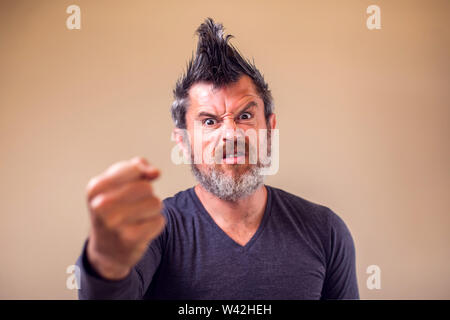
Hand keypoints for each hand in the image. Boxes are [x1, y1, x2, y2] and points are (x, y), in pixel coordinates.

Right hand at [85, 157, 165, 279]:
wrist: (107, 250)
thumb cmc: (114, 209)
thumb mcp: (116, 184)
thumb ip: (136, 167)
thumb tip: (155, 172)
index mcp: (95, 187)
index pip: (135, 168)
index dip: (140, 175)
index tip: (131, 185)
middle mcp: (101, 205)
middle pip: (147, 187)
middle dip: (147, 194)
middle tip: (134, 205)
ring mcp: (115, 224)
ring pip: (156, 203)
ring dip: (152, 210)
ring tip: (137, 218)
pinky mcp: (130, 239)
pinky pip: (159, 221)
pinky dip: (154, 225)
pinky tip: (140, 230)